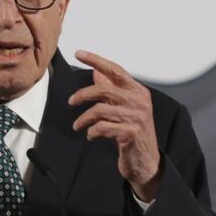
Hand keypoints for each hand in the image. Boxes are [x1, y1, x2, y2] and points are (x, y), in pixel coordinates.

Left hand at [69, 50, 161, 201]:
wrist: (145, 162)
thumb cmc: (132, 133)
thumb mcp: (123, 109)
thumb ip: (112, 90)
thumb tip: (96, 71)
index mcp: (138, 91)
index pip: (115, 70)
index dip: (96, 60)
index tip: (78, 53)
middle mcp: (140, 101)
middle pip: (103, 90)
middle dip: (82, 95)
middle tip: (70, 102)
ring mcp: (137, 117)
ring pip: (100, 110)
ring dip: (83, 119)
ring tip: (78, 125)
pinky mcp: (131, 133)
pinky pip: (102, 127)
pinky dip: (92, 132)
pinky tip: (91, 136)